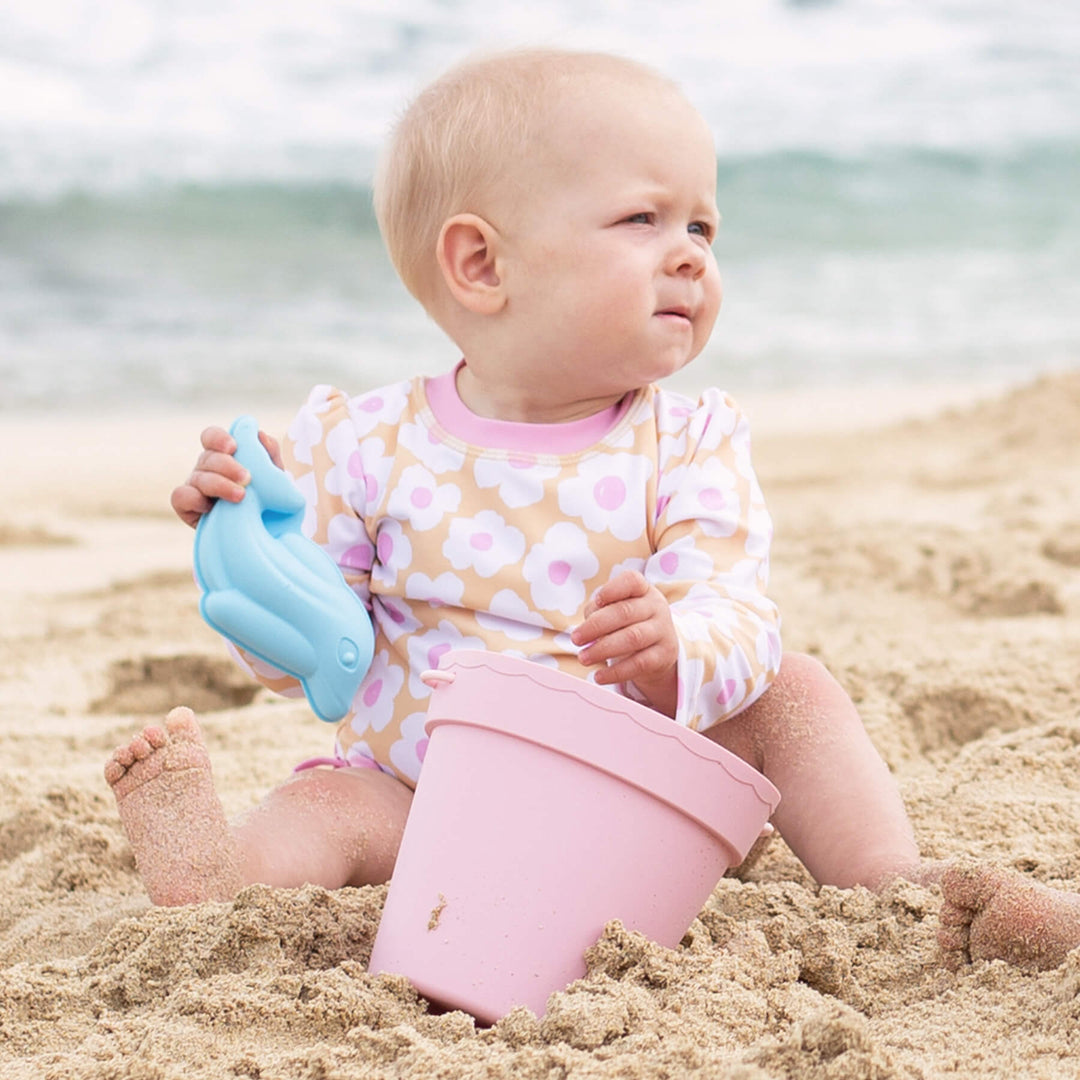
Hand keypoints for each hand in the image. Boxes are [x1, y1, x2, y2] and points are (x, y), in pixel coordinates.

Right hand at [170, 425, 282, 528]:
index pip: (211, 437)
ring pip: (197, 477)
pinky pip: (180, 497)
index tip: (233, 447)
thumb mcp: (277, 479)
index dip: (218, 438)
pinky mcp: (187, 508)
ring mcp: (195, 487)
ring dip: (218, 484)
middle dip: (227, 465)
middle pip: (207, 457)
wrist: (266, 535)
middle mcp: (207, 469)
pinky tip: (211, 508)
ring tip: (241, 496)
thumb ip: (270, 456)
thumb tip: (259, 434)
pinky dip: (193, 498)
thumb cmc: (269, 504)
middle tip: (247, 478)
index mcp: (224, 456)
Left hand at [570, 570, 677, 715]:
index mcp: (643, 590)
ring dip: (603, 649)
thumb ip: (599, 612)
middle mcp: (656, 607)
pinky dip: (616, 672)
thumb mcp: (615, 611)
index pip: (631, 581)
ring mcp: (663, 630)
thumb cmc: (628, 624)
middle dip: (596, 626)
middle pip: (625, 612)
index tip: (596, 601)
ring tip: (583, 658)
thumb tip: (585, 628)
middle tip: (575, 639)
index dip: (612, 589)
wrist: (658, 650)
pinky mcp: (664, 655)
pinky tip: (599, 676)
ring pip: (632, 638)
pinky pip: (639, 664)